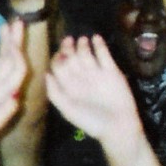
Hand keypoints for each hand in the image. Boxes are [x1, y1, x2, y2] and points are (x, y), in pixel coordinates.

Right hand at [0, 22, 27, 146]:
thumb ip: (0, 115)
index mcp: (9, 91)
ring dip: (4, 40)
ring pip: (1, 55)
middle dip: (16, 41)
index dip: (17, 57)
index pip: (17, 70)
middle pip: (12, 58)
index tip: (14, 43)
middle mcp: (3, 82)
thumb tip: (14, 101)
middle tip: (19, 23)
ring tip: (6, 23)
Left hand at [45, 35, 142, 149]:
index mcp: (69, 85)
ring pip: (87, 53)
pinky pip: (105, 55)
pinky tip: (96, 38)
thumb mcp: (68, 110)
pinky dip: (100, 46)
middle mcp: (81, 77)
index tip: (58, 53)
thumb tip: (46, 73)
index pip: (59, 66)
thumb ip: (55, 93)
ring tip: (82, 40)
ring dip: (83, 45)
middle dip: (68, 48)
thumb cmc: (91, 121)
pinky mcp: (112, 72)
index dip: (57, 58)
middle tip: (68, 40)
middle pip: (71, 57)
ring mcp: (97, 73)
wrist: (118, 127)